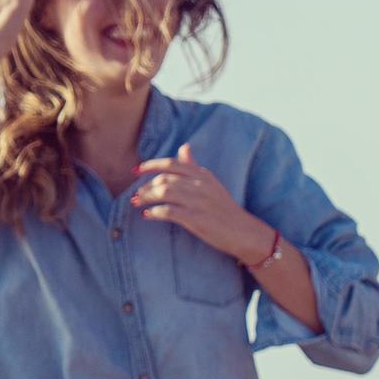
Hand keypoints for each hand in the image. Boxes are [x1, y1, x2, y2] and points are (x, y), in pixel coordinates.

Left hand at [136, 146, 264, 259]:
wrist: (243, 232)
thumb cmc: (224, 208)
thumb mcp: (211, 183)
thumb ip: (194, 166)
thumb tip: (184, 147)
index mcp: (203, 175)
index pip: (171, 164)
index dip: (150, 165)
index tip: (136, 171)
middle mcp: (200, 185)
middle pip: (164, 179)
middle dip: (145, 187)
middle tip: (135, 195)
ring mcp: (198, 202)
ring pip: (164, 193)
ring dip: (146, 198)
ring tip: (137, 203)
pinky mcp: (196, 219)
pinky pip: (168, 212)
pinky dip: (154, 212)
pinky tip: (148, 215)